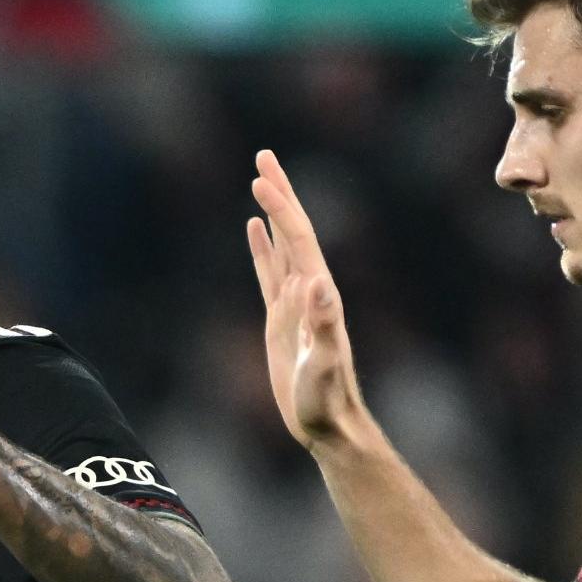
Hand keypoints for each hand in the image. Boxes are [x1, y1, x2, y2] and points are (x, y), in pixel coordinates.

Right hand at [243, 150, 371, 454]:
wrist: (326, 423)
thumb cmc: (326, 399)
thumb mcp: (324, 363)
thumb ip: (324, 325)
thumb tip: (316, 285)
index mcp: (320, 293)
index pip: (299, 239)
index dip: (283, 207)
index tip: (261, 179)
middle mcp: (310, 289)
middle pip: (293, 230)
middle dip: (280, 193)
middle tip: (263, 157)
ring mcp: (295, 302)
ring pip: (281, 245)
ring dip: (273, 212)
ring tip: (260, 180)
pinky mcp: (281, 318)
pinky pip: (269, 272)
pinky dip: (263, 246)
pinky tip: (255, 229)